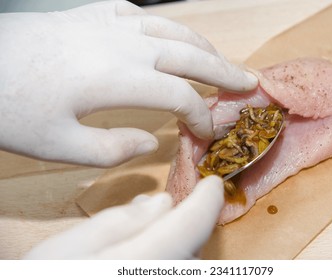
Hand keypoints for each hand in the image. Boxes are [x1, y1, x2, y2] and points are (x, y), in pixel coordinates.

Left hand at [0, 0, 256, 166]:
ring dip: (202, 46)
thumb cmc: (11, 109)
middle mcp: (120, 44)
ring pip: (171, 29)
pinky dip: (163, 26)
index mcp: (115, 78)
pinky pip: (140, 14)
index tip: (207, 133)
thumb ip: (112, 149)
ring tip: (221, 60)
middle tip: (249, 81)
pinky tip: (169, 36)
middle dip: (223, 71)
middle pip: (187, 55)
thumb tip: (150, 142)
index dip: (201, 115)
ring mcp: (106, 23)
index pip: (179, 95)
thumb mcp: (58, 146)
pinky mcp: (91, 12)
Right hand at [23, 175, 222, 258]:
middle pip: (192, 242)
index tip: (212, 183)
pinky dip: (166, 255)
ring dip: (173, 238)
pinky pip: (174, 268)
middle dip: (184, 218)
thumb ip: (120, 222)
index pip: (194, 224)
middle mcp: (166, 274)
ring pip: (185, 258)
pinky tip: (141, 250)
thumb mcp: (69, 247)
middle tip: (161, 203)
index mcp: (145, 262)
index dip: (207, 200)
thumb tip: (161, 203)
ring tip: (143, 227)